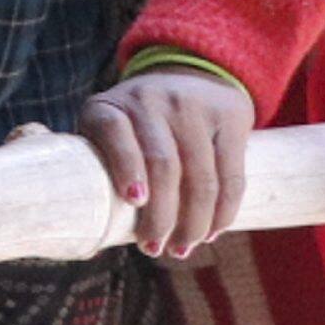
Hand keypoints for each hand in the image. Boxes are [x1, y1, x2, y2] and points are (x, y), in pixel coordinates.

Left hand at [79, 65, 254, 257]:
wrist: (189, 76)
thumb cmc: (134, 124)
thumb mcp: (107, 129)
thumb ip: (100, 164)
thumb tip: (92, 226)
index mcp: (109, 107)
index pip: (115, 133)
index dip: (125, 166)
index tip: (135, 200)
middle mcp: (151, 100)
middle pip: (163, 166)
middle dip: (161, 216)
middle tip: (154, 249)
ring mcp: (194, 107)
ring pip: (201, 178)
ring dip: (194, 223)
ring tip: (182, 248)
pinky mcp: (230, 118)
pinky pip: (232, 176)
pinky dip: (223, 212)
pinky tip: (212, 232)